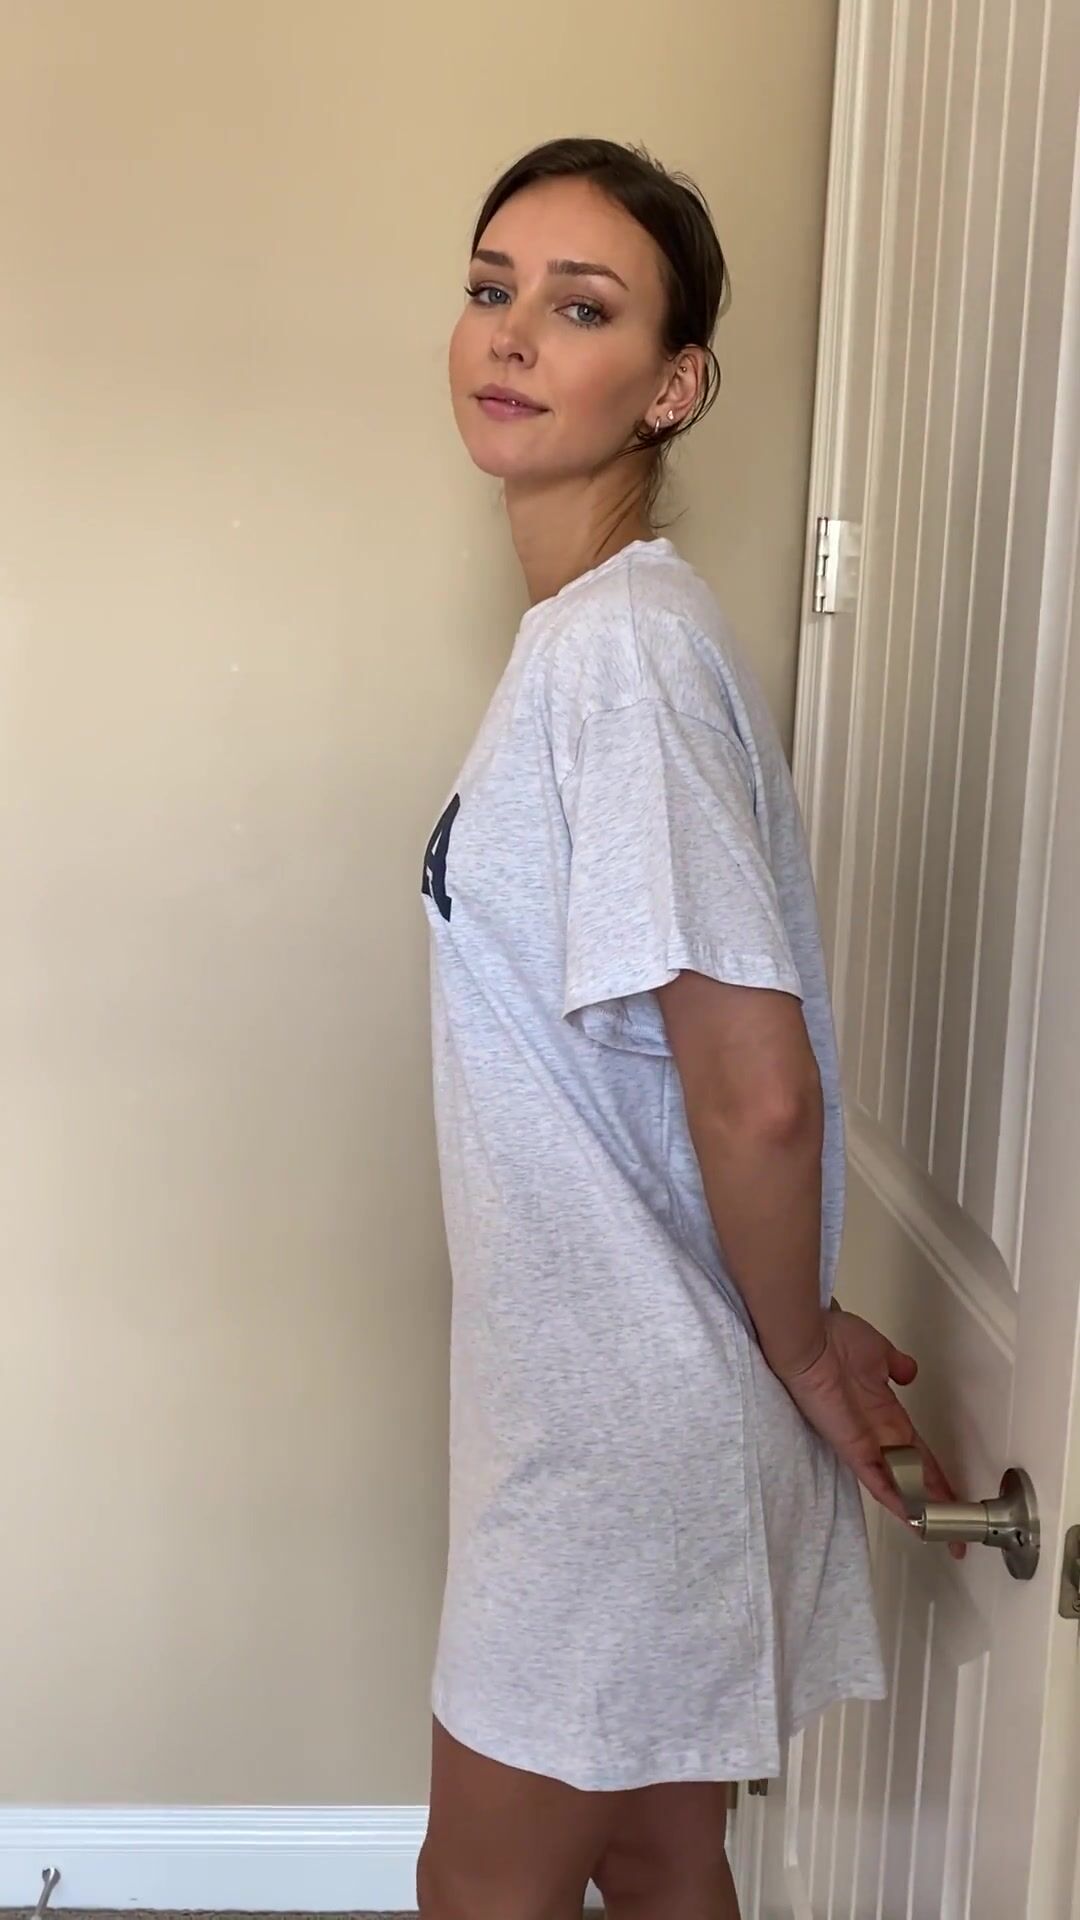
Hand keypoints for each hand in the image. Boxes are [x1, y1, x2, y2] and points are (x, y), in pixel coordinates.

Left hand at [773, 1307, 964, 1556]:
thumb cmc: (836, 1340)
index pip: (917, 1451)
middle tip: (955, 1529)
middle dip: (935, 1502)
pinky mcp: (851, 1448)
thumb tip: (909, 1372)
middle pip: (913, 1475)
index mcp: (884, 1412)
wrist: (808, 1338)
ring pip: (899, 1484)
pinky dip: (897, 1499)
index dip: (935, 1473)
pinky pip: (877, 1479)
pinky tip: (914, 1519)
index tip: (952, 1494)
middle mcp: (876, 1433)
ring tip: (943, 1532)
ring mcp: (863, 1444)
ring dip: (922, 1507)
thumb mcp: (877, 1352)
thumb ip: (896, 1365)